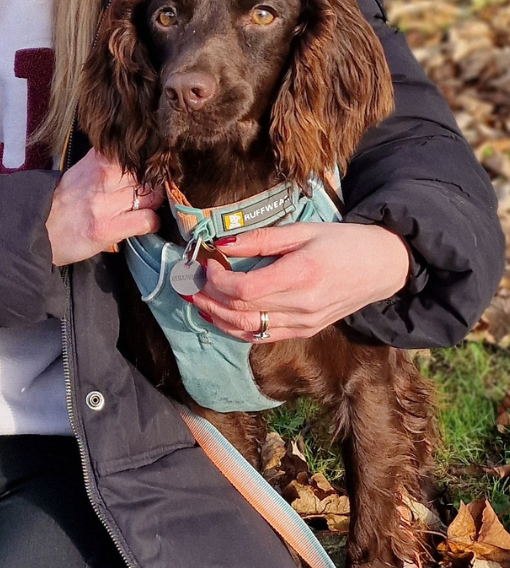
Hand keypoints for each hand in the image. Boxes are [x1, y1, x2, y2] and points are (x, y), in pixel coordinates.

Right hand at [46, 149, 162, 265]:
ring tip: (148, 207)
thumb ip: (105, 161)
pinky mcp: (108, 228)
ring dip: (155, 203)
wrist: (39, 229)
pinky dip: (152, 223)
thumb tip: (133, 156)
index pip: (136, 151)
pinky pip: (146, 220)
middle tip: (153, 191)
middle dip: (156, 183)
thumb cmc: (62, 202)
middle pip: (148, 174)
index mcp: (97, 160)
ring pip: (151, 196)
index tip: (157, 165)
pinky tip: (146, 224)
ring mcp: (106, 204)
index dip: (151, 160)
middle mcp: (103, 178)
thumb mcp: (80, 171)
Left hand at [190, 222, 410, 341]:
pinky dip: (236, 329)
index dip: (218, 279)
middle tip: (188, 283)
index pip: (245, 289)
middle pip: (240, 311)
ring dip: (216, 317)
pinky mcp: (305, 332)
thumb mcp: (301, 230)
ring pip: (247, 329)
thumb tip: (222, 242)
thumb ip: (260, 239)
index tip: (206, 261)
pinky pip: (263, 337)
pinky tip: (221, 316)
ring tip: (196, 301)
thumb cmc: (340, 242)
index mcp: (300, 276)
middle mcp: (301, 306)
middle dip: (208, 298)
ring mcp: (303, 324)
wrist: (379, 267)